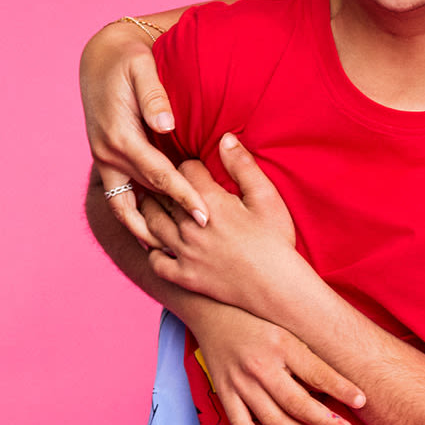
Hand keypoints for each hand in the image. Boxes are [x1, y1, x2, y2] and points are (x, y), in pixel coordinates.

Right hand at [80, 19, 205, 239]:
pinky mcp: (105, 158)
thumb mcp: (141, 68)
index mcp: (121, 136)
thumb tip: (168, 124)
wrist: (100, 55)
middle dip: (171, 219)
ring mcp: (104, 158)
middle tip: (202, 241)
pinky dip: (131, 215)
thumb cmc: (127, 59)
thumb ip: (154, 97)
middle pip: (145, 196)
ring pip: (124, 204)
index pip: (159, 174)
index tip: (206, 216)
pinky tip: (149, 231)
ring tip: (170, 252)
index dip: (183, 196)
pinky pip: (117, 196)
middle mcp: (108, 153)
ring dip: (144, 228)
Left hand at [145, 134, 298, 310]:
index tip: (194, 167)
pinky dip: (152, 250)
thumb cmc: (275, 239)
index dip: (190, 164)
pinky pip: (155, 261)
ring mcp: (183, 253)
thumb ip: (243, 166)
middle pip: (162, 195)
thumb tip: (225, 138)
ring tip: (150, 203)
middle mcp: (189, 225)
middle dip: (163, 184)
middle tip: (162, 179)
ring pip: (152, 225)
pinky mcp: (183, 276)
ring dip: (148, 211)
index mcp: (210, 202)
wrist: (275, 286)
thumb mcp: (266, 197)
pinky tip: (157, 243)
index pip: (185, 170)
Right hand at [184, 301, 365, 424]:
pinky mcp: (222, 391)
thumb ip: (306, 357)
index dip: (341, 389)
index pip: (318, 373)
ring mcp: (240, 380)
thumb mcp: (287, 331)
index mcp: (282, 344)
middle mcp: (261, 364)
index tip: (361, 401)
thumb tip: (333, 387)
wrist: (214, 312)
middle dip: (325, 421)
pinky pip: (239, 422)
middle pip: (297, 402)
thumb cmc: (259, 321)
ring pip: (272, 417)